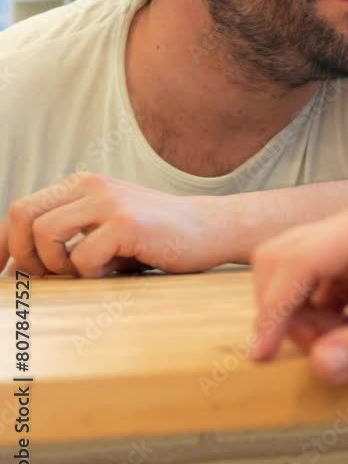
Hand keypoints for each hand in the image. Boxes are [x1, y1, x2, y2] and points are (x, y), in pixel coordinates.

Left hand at [0, 173, 234, 276]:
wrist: (211, 229)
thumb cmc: (157, 239)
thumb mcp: (106, 232)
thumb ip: (68, 240)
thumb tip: (18, 270)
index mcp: (81, 186)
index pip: (20, 209)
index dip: (0, 245)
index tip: (0, 275)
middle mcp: (90, 186)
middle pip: (21, 213)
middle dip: (20, 254)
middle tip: (44, 278)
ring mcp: (108, 201)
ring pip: (43, 233)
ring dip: (55, 265)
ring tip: (84, 275)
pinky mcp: (126, 222)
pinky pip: (81, 256)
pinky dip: (91, 275)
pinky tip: (115, 273)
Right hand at [251, 205, 347, 383]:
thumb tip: (318, 366)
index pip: (295, 261)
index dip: (272, 309)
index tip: (262, 354)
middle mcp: (346, 228)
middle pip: (277, 260)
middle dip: (283, 310)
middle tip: (322, 349)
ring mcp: (344, 246)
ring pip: (287, 276)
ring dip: (299, 317)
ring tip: (346, 342)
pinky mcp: (347, 267)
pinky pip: (308, 291)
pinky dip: (315, 319)